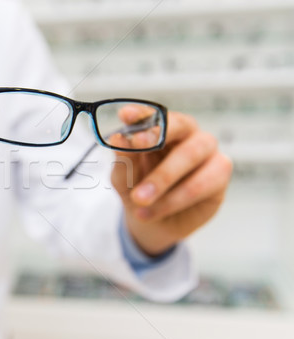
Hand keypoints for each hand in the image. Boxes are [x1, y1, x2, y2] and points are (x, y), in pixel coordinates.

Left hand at [111, 110, 232, 256]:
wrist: (154, 225)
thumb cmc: (139, 190)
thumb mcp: (124, 178)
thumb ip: (124, 159)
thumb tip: (118, 140)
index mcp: (161, 128)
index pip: (153, 113)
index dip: (141, 113)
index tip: (125, 115)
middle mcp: (187, 134)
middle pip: (179, 124)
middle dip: (156, 137)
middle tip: (137, 145)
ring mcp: (207, 151)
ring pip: (189, 155)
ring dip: (161, 178)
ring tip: (138, 199)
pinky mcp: (219, 174)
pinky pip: (199, 184)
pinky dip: (172, 200)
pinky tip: (151, 211)